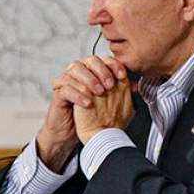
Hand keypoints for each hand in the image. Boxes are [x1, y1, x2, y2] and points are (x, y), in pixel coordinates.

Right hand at [37, 56, 127, 171]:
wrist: (81, 134)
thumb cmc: (97, 116)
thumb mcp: (114, 104)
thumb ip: (123, 93)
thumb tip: (135, 85)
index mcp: (94, 72)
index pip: (104, 59)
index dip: (114, 65)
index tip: (123, 76)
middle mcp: (80, 73)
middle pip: (89, 60)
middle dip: (101, 70)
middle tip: (110, 85)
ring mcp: (67, 81)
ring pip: (74, 69)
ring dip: (89, 80)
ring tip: (99, 93)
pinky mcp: (58, 94)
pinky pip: (65, 88)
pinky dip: (77, 94)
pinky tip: (88, 103)